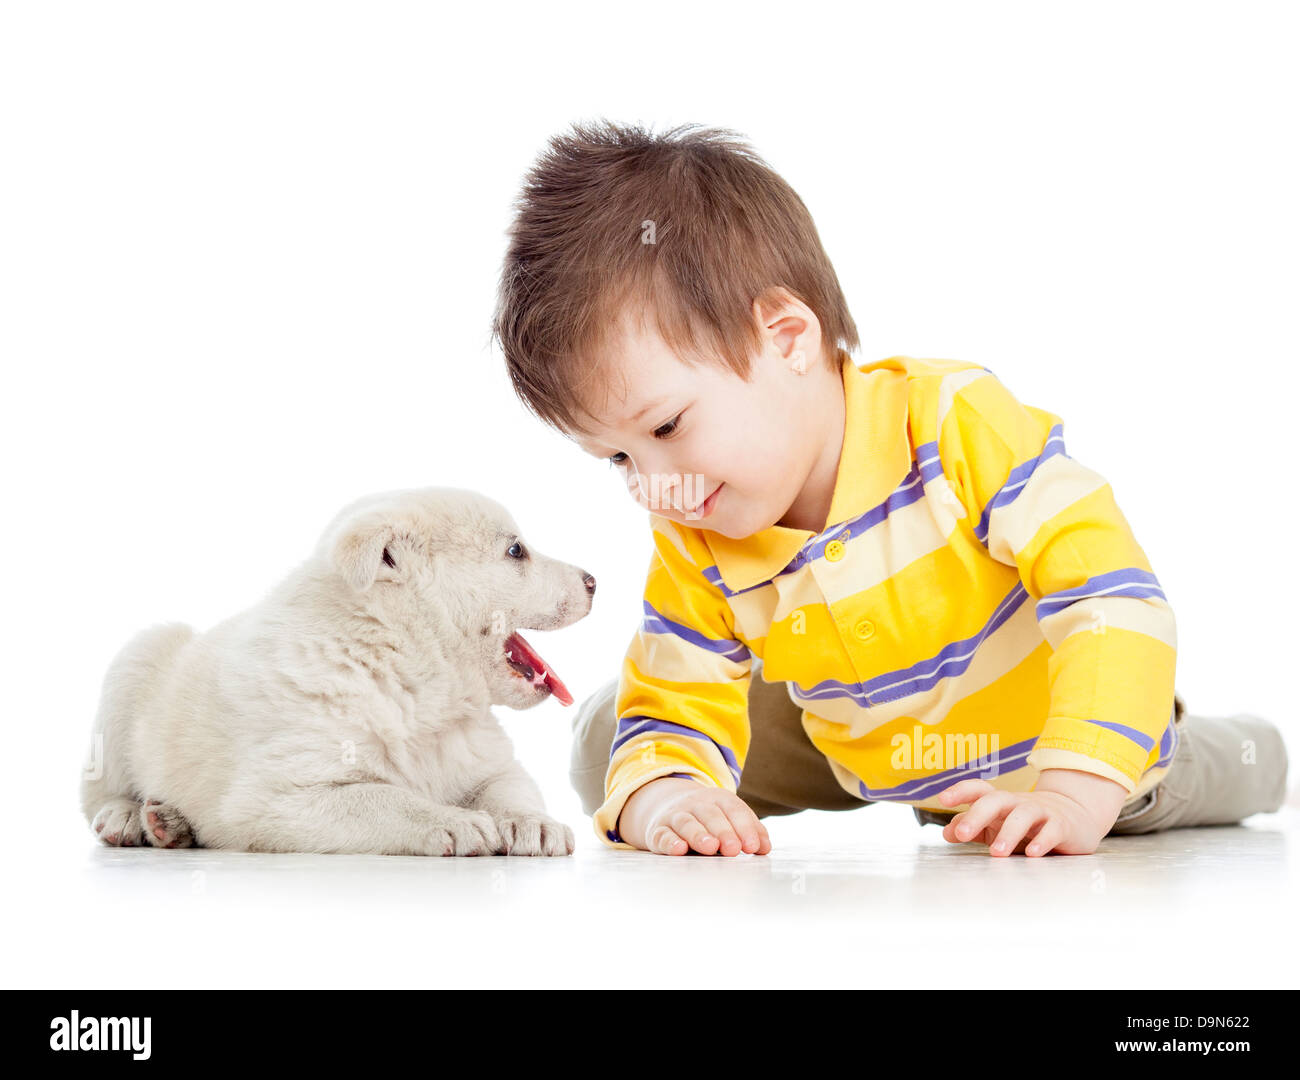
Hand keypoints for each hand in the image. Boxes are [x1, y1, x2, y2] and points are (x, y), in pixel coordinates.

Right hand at [617, 776, 771, 855]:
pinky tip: (679, 849)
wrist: (669, 809)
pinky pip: (662, 834)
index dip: (745, 827)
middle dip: (723, 831)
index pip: (734, 809)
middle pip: (710, 815)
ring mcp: (675, 816)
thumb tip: (765, 847)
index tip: (753, 847)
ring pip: (686, 823)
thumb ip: (750, 832)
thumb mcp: (730, 820)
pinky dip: (670, 842)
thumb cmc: (710, 821)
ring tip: (711, 847)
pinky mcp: (658, 830)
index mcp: (718, 799)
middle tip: (733, 849)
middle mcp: (696, 804)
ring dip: (698, 835)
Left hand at [932, 778, 1109, 855]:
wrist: (1074, 816)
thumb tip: (947, 833)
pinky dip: (1042, 841)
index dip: (960, 791)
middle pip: (996, 800)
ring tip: (996, 853)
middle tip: (962, 833)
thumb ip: (973, 828)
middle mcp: (1017, 802)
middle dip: (977, 815)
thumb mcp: (998, 824)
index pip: (978, 789)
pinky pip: (1052, 831)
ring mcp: (1041, 812)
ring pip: (1023, 816)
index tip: (942, 799)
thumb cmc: (1026, 823)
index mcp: (999, 801)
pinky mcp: (1062, 826)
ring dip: (1008, 833)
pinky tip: (1032, 853)